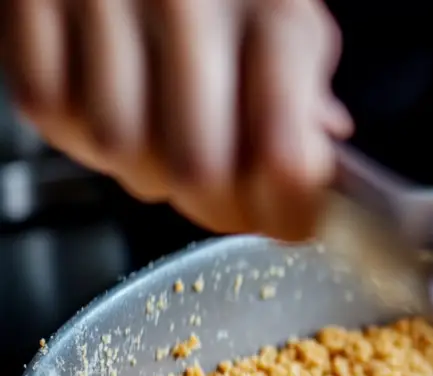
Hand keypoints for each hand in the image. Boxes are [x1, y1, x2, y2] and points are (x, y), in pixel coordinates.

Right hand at [0, 0, 351, 241]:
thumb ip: (305, 99)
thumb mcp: (291, 18)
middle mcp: (190, 5)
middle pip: (196, 172)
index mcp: (273, 16)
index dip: (287, 213)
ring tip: (161, 141)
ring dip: (141, 171)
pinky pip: (48, 109)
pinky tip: (108, 109)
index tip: (287, 223)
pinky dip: (77, 132)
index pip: (285, 158)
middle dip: (213, 208)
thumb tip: (309, 180)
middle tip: (222, 198)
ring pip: (117, 150)